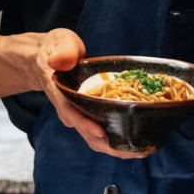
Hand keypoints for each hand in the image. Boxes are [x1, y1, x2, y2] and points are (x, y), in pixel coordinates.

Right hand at [36, 28, 148, 158]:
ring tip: (144, 149)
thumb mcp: (60, 43)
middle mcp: (71, 110)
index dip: (88, 126)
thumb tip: (58, 61)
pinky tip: (138, 141)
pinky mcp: (90, 114)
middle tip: (139, 150)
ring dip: (119, 147)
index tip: (104, 134)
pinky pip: (104, 131)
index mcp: (62, 95)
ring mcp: (81, 114)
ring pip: (98, 138)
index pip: (73, 115)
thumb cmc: (57, 48)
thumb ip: (63, 52)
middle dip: (112, 145)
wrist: (49, 57)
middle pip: (89, 134)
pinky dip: (119, 138)